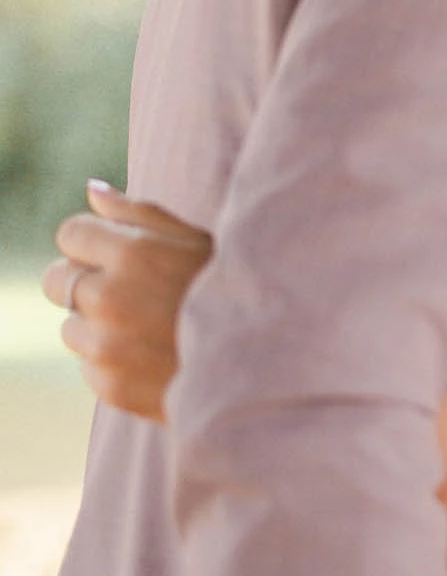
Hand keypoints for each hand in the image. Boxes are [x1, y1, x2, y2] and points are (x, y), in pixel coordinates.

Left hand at [45, 186, 210, 419]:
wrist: (262, 366)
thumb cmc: (231, 292)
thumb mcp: (196, 239)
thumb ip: (138, 213)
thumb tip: (91, 190)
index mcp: (133, 253)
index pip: (71, 234)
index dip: (91, 241)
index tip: (116, 253)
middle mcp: (110, 299)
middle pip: (56, 280)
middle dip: (81, 280)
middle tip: (124, 292)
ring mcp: (106, 346)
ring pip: (71, 327)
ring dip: (97, 325)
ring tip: (147, 329)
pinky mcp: (110, 386)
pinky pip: (89, 367)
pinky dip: (110, 363)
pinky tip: (151, 358)